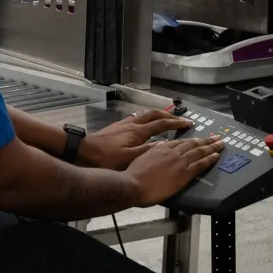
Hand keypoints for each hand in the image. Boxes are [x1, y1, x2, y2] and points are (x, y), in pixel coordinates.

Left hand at [77, 110, 192, 169]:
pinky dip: (146, 119)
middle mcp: (132, 124)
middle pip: (154, 114)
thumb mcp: (129, 158)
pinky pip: (137, 118)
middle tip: (179, 119)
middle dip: (169, 116)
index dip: (176, 123)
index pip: (162, 123)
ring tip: (165, 119)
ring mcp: (124, 123)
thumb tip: (165, 145)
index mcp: (138, 131)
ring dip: (157, 115)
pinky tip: (145, 125)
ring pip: (144, 114)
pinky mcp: (117, 126)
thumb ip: (148, 151)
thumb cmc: (106, 158)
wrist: (83, 151)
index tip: (188, 123)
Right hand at [125, 137, 223, 206]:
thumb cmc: (133, 173)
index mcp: (161, 147)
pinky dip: (209, 159)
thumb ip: (152, 152)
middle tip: (216, 137)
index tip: (199, 138)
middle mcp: (172, 152)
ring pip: (198, 151)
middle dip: (205, 140)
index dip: (191, 140)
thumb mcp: (141, 157)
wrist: (133, 184)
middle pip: (192, 144)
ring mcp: (179, 162)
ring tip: (220, 144)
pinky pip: (200, 164)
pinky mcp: (183, 174)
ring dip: (211, 147)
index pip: (180, 142)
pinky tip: (216, 156)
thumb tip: (159, 148)